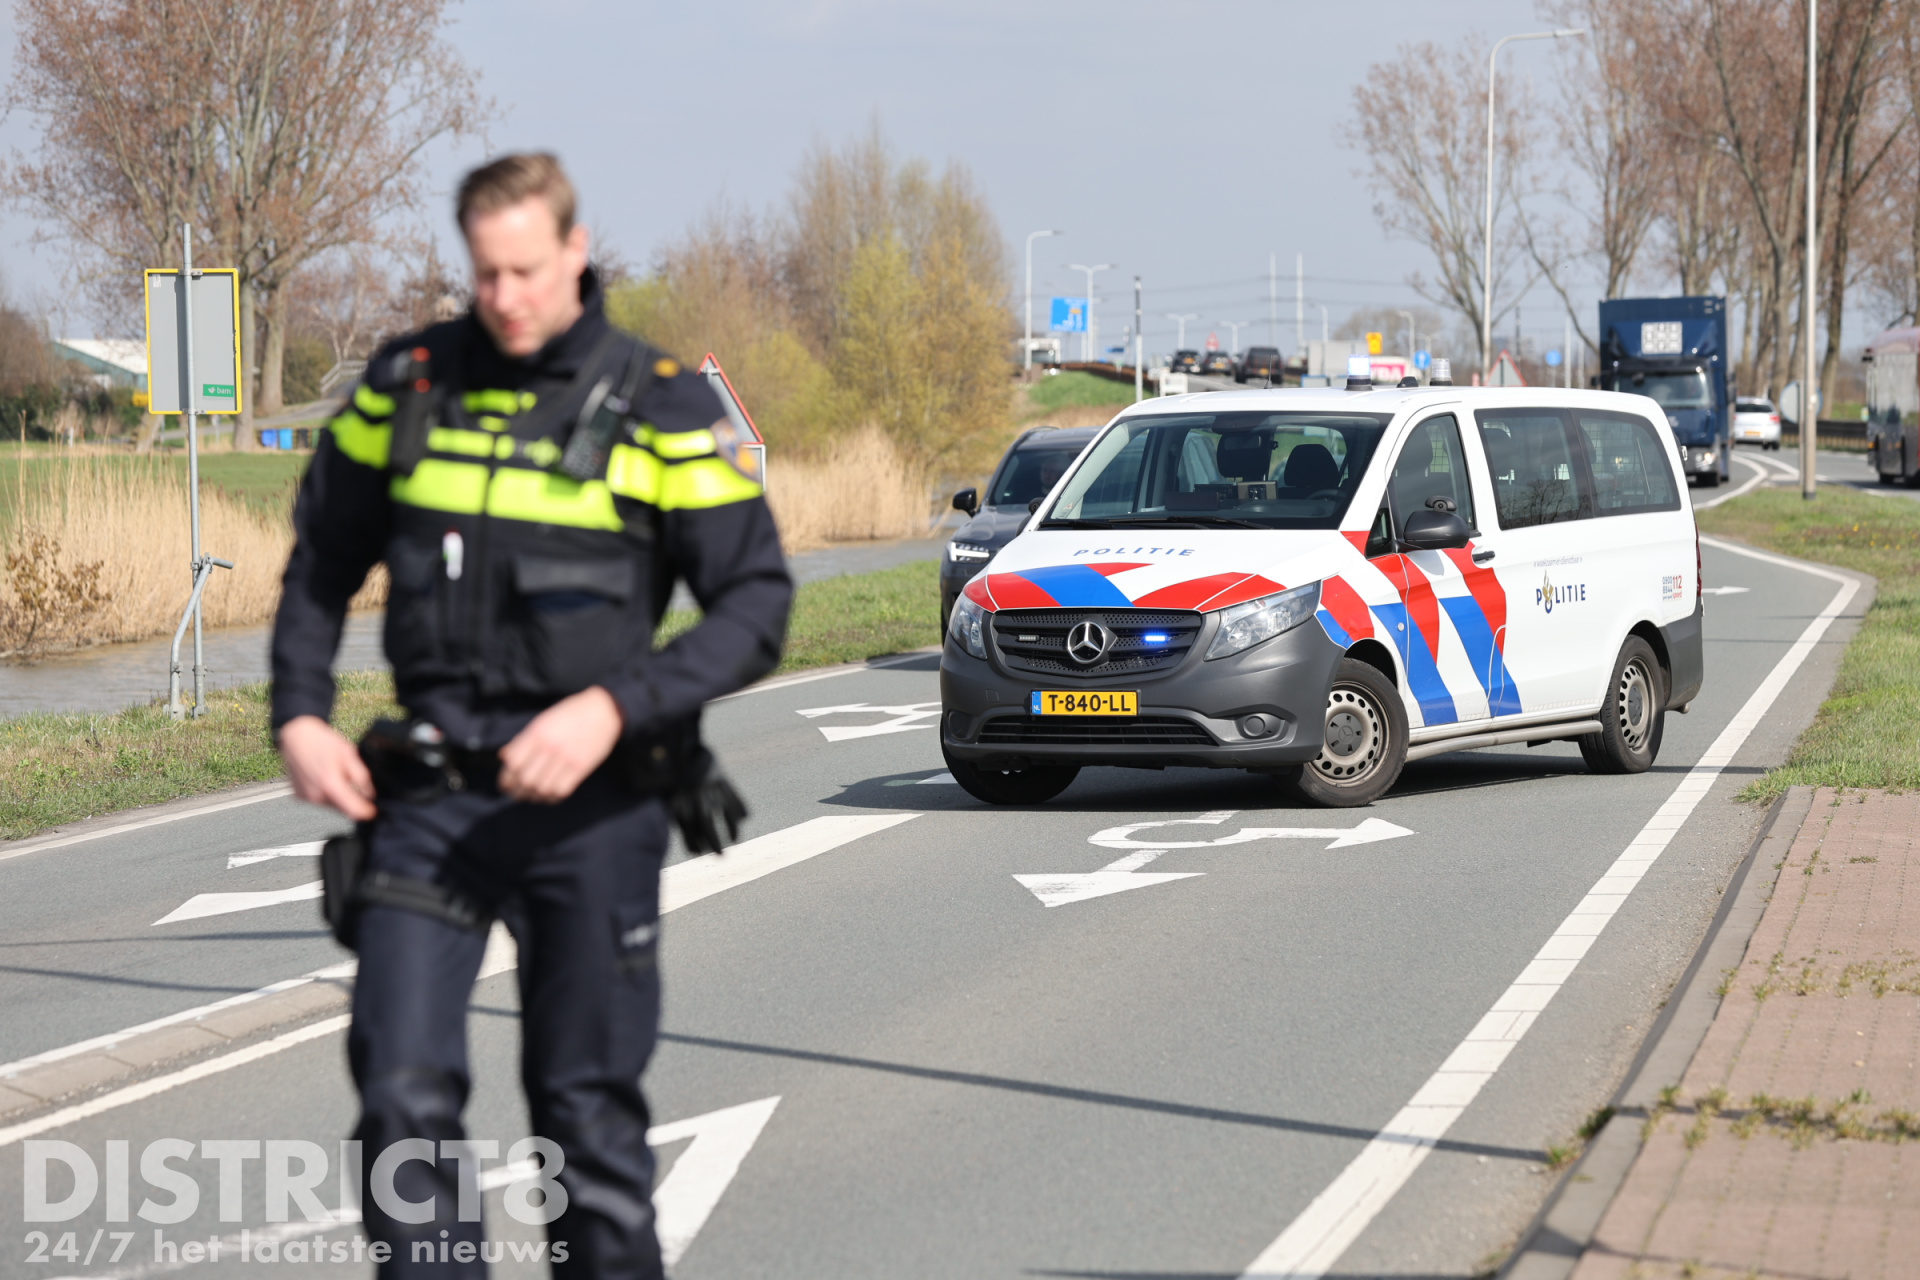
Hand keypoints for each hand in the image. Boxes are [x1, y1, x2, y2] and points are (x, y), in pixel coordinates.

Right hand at [277, 715, 376, 819]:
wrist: (296, 736)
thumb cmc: (322, 742)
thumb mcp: (349, 754)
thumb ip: (361, 776)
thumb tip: (370, 794)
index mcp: (330, 785)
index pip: (353, 811)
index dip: (366, 811)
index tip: (372, 810)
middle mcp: (316, 795)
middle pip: (342, 809)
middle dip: (351, 800)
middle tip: (351, 780)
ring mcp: (306, 797)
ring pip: (331, 806)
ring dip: (338, 797)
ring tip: (335, 775)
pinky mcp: (299, 796)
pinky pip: (319, 801)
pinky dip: (325, 794)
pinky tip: (324, 777)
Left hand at [498, 687, 624, 803]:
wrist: (602, 710)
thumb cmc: (570, 713)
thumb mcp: (543, 720)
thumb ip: (523, 739)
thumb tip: (504, 756)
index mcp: (538, 732)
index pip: (513, 762)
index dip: (505, 777)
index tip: (505, 784)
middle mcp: (550, 746)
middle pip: (525, 778)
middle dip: (516, 791)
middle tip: (515, 793)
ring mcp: (567, 757)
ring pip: (542, 788)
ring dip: (533, 796)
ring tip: (530, 796)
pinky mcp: (582, 767)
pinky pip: (561, 790)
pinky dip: (551, 797)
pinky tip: (548, 795)